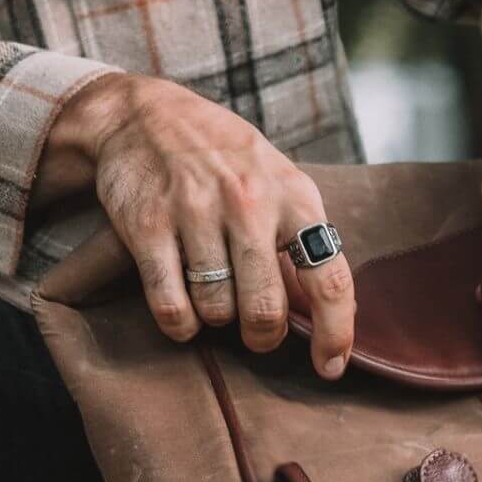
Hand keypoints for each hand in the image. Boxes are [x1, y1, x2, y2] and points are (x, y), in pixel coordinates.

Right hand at [38, 74, 354, 378]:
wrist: (145, 114)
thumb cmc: (223, 157)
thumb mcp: (278, 179)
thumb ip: (301, 236)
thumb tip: (325, 309)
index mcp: (294, 195)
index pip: (331, 279)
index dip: (336, 333)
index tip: (330, 368)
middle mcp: (249, 202)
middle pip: (265, 309)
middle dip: (263, 335)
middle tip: (256, 331)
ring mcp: (195, 212)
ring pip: (216, 310)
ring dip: (215, 318)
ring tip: (212, 294)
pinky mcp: (148, 225)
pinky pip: (171, 306)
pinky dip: (180, 324)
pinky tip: (182, 312)